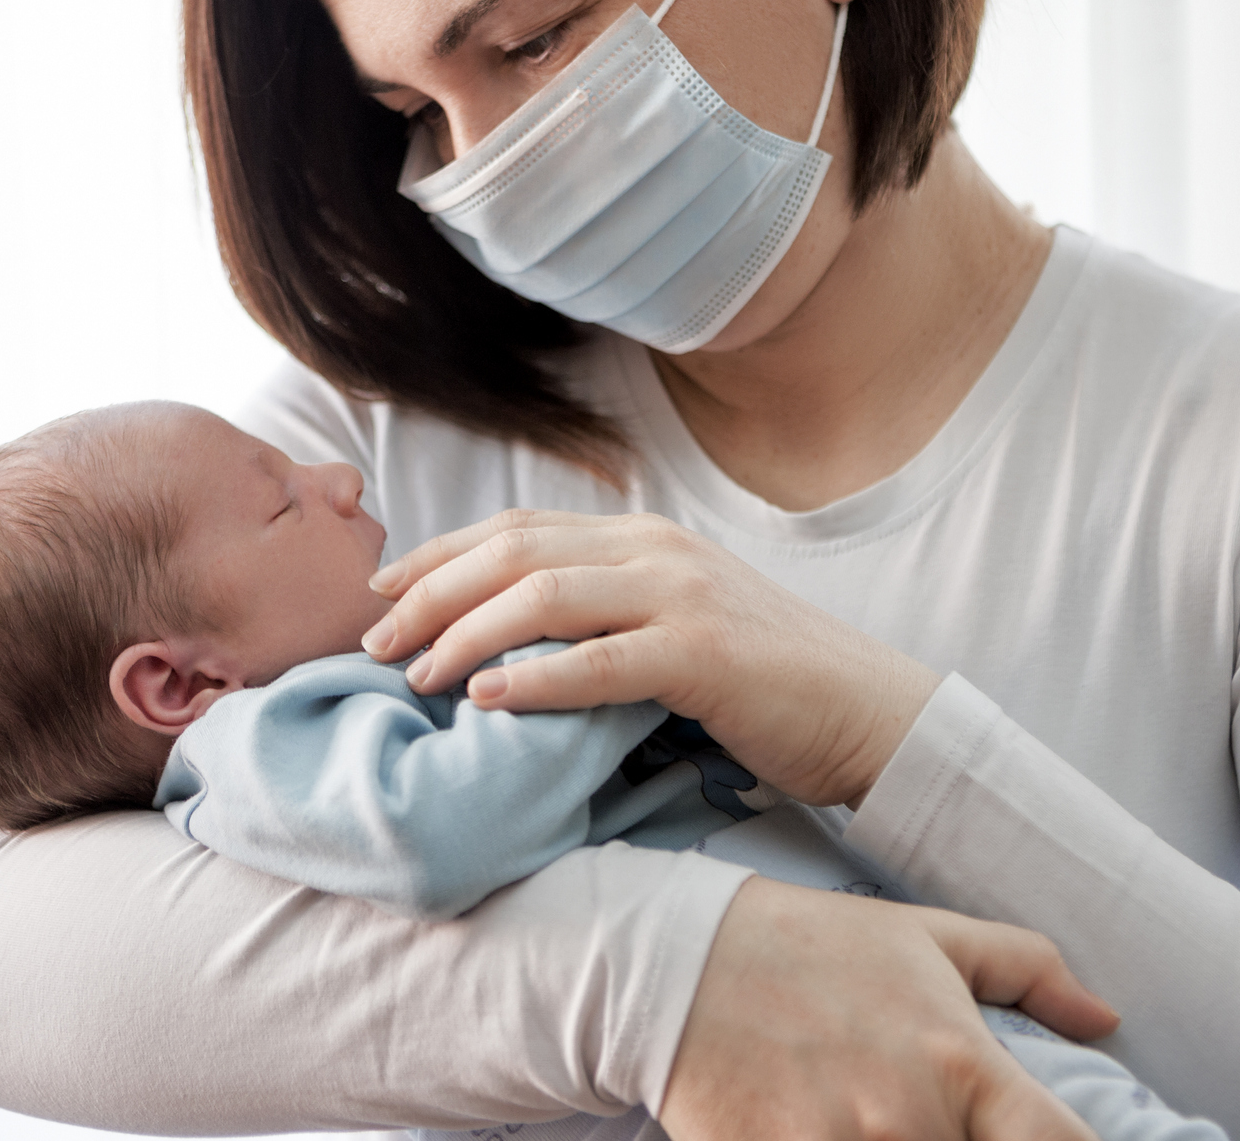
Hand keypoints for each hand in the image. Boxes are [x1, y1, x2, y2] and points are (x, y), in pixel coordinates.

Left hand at [362, 509, 938, 806]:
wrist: (866, 711)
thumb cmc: (757, 680)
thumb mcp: (667, 621)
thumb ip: (596, 611)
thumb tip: (494, 636)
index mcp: (638, 536)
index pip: (514, 528)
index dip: (436, 556)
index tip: (379, 593)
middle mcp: (653, 549)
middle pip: (512, 552)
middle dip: (430, 594)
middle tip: (373, 641)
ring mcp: (682, 595)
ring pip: (543, 597)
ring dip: (465, 635)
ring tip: (416, 675)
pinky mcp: (706, 654)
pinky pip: (601, 661)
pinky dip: (535, 678)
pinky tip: (487, 701)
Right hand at [662, 878, 1115, 1139]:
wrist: (672, 965)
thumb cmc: (805, 946)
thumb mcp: (921, 935)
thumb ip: (1024, 967)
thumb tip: (1105, 1017)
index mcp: (961, 1064)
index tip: (1035, 1138)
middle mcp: (911, 1122)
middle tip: (913, 1113)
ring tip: (863, 1116)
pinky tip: (815, 1126)